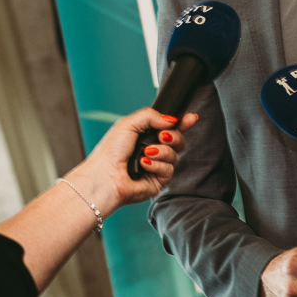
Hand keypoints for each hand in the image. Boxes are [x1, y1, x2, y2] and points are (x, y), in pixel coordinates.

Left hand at [67, 108, 196, 212]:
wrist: (105, 176)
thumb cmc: (110, 153)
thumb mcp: (129, 124)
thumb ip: (151, 115)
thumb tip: (171, 119)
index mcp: (146, 135)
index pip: (170, 127)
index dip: (183, 122)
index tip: (190, 118)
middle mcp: (153, 150)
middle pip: (178, 140)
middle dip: (173, 136)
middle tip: (161, 136)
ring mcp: (157, 166)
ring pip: (175, 154)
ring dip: (161, 151)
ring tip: (146, 153)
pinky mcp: (159, 181)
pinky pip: (169, 169)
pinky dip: (157, 165)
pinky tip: (144, 165)